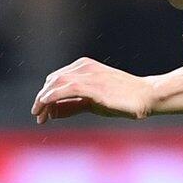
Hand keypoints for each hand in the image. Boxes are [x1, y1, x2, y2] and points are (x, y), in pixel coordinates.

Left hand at [32, 58, 158, 122]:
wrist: (145, 96)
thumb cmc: (121, 100)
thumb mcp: (93, 103)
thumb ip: (72, 105)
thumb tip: (52, 112)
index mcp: (84, 66)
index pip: (57, 79)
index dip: (46, 94)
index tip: (41, 112)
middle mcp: (84, 67)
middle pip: (53, 80)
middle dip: (42, 98)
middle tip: (37, 115)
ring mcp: (89, 75)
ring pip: (56, 83)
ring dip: (43, 99)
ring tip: (39, 114)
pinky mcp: (94, 86)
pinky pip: (66, 88)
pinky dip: (52, 97)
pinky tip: (45, 105)